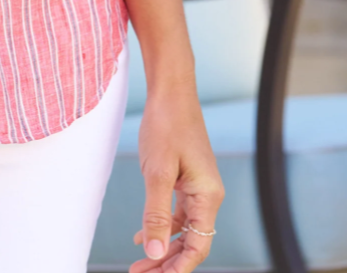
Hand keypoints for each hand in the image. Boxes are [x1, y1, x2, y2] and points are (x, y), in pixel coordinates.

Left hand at [129, 86, 223, 272]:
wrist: (170, 90)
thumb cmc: (166, 125)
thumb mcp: (157, 172)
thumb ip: (157, 214)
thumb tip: (156, 252)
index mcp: (208, 196)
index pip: (198, 246)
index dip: (178, 268)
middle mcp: (207, 195)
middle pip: (191, 242)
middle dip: (166, 262)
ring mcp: (197, 187)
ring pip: (182, 229)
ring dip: (161, 246)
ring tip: (138, 264)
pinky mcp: (186, 179)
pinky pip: (176, 212)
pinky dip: (160, 226)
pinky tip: (140, 237)